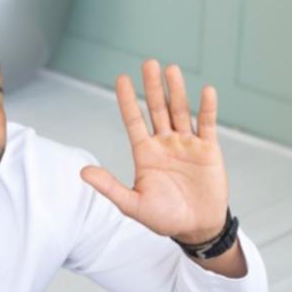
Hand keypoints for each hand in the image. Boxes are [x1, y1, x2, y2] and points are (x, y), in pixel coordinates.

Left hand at [80, 59, 229, 244]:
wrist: (196, 228)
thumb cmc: (164, 218)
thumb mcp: (133, 205)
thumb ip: (110, 187)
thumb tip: (83, 172)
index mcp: (145, 153)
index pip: (134, 121)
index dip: (127, 101)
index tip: (122, 79)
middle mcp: (165, 143)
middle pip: (157, 109)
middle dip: (152, 87)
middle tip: (148, 63)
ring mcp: (187, 144)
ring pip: (180, 111)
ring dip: (176, 91)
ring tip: (171, 70)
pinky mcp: (208, 150)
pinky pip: (207, 125)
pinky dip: (207, 108)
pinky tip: (206, 91)